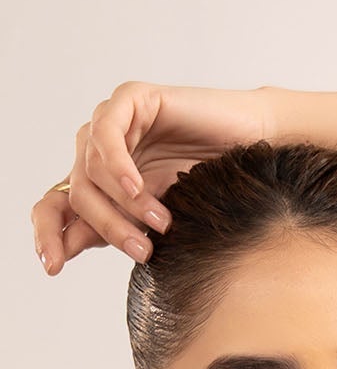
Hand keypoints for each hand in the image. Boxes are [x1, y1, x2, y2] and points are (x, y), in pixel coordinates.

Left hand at [33, 82, 273, 273]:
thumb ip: (114, 231)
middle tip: (143, 251)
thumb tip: (63, 253)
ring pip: (90, 169)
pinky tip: (138, 186)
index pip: (55, 207)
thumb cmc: (217, 188)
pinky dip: (118, 165)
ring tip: (161, 222)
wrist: (257, 153)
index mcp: (100, 184)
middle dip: (107, 227)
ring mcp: (111, 124)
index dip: (47, 235)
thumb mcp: (158, 221)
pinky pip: (106, 133)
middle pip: (76, 194)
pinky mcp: (130, 100)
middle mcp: (99, 153)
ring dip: (124, 203)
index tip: (52, 268)